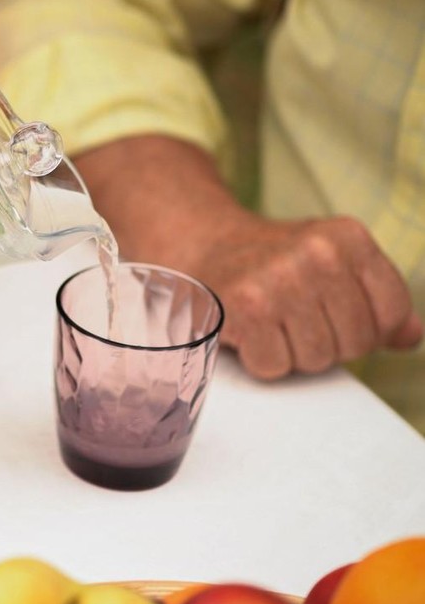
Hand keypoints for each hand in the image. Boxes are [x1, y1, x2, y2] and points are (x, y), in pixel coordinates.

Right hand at [76, 136, 422, 380]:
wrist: (200, 247)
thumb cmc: (271, 263)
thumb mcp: (331, 262)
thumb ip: (377, 298)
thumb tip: (411, 337)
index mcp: (348, 237)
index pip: (392, 315)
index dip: (366, 329)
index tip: (334, 316)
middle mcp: (317, 253)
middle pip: (355, 343)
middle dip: (327, 343)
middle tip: (294, 320)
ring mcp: (280, 280)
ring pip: (316, 359)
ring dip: (292, 354)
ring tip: (272, 325)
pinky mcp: (246, 309)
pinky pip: (275, 366)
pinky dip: (261, 360)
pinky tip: (250, 333)